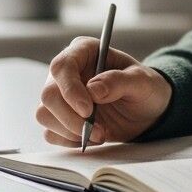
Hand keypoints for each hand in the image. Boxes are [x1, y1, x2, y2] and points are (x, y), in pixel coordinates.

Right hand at [36, 37, 172, 146]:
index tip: (88, 110)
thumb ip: (119, 81)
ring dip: (71, 130)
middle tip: (99, 131)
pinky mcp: (60, 117)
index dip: (70, 89)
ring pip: (45, 114)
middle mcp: (68, 71)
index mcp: (85, 51)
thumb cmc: (145, 88)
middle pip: (49, 94)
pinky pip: (50, 132)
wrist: (147, 111)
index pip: (62, 66)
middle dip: (72, 118)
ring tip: (101, 134)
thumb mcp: (142, 81)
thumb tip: (93, 89)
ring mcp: (61, 95)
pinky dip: (69, 140)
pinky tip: (92, 137)